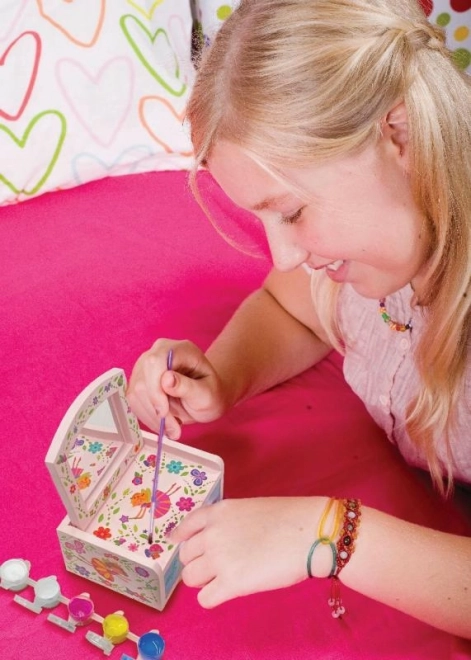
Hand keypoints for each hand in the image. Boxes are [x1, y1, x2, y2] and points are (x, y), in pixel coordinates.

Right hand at [127, 338, 226, 438]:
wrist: (205, 397)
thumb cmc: (210, 393)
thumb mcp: (207, 393)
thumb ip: (188, 386)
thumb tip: (166, 379)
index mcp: (180, 349)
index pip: (156, 361)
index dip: (155, 387)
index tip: (164, 411)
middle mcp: (159, 352)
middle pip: (143, 380)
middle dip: (156, 409)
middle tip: (175, 429)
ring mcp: (146, 366)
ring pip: (135, 393)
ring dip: (152, 416)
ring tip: (173, 428)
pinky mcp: (139, 380)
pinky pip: (134, 401)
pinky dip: (147, 417)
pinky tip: (164, 423)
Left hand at [170, 497, 325, 607]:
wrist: (308, 532)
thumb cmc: (288, 518)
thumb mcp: (250, 508)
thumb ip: (229, 523)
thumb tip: (220, 540)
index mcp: (218, 512)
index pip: (186, 526)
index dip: (180, 537)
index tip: (177, 543)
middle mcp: (212, 534)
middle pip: (186, 556)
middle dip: (197, 562)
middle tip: (213, 566)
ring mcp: (219, 559)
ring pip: (190, 578)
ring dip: (202, 581)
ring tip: (220, 580)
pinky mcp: (231, 583)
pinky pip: (205, 598)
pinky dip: (212, 598)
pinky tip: (225, 593)